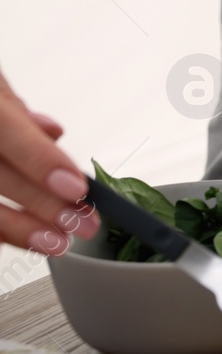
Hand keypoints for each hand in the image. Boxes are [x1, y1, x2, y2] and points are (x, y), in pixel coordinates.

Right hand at [0, 72, 97, 253]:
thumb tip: (52, 133)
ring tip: (56, 242)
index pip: (7, 132)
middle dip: (42, 204)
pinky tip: (24, 240)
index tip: (75, 187)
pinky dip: (0, 232)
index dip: (41, 162)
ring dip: (19, 229)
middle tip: (82, 223)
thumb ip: (13, 111)